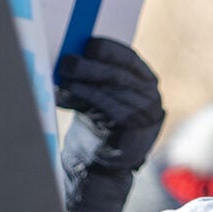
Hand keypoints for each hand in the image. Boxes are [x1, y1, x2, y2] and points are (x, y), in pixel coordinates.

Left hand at [56, 39, 164, 211]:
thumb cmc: (98, 126)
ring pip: (110, 92)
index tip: (88, 44)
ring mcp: (145, 117)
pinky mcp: (134, 134)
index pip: (130, 60)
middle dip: (90, 66)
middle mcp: (151, 99)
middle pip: (118, 76)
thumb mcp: (100, 96)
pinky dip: (82, 100)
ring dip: (83, 83)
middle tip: (66, 61)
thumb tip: (72, 53)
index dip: (110, 50)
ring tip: (62, 77)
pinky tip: (63, 96)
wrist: (100, 168)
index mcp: (146, 83)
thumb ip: (96, 78)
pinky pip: (106, 111)